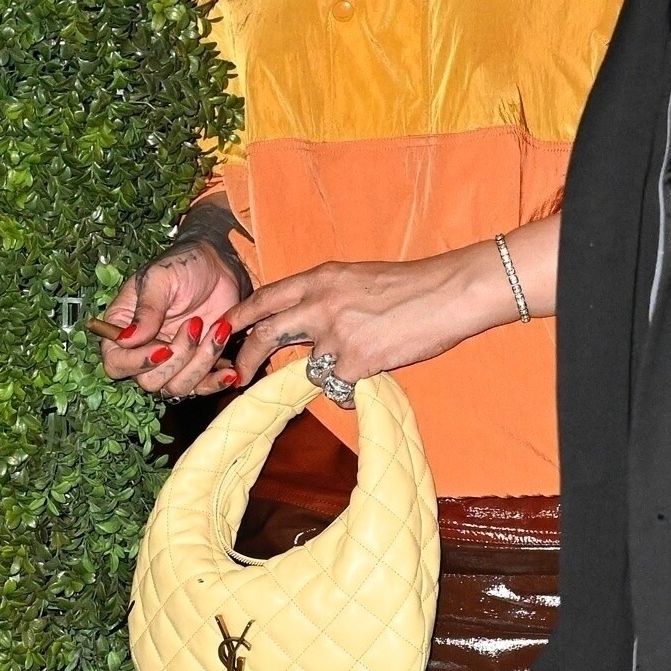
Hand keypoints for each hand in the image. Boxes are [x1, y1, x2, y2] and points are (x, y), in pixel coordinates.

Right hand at [95, 239, 244, 396]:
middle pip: (149, 381)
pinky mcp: (197, 366)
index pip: (116, 362)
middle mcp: (143, 351)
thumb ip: (146, 309)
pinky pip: (202, 389)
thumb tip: (126, 340)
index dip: (136, 363)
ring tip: (217, 329)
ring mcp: (171, 362)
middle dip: (177, 358)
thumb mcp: (160, 279)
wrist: (219, 266)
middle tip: (195, 325)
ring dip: (201, 363)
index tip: (163, 347)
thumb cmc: (183, 265)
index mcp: (124, 329)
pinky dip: (216, 382)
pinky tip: (230, 371)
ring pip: (177, 388)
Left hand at [226, 245, 514, 388]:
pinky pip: (339, 389)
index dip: (239, 317)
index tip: (221, 331)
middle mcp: (321, 304)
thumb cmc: (414, 287)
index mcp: (322, 278)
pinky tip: (375, 375)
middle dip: (246, 358)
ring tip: (362, 361)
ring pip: (309, 369)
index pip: (266, 298)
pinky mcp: (356, 362)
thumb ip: (328, 297)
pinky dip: (352, 392)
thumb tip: (307, 324)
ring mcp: (337, 334)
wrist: (450, 294)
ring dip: (327, 374)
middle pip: (266, 334)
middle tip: (237, 376)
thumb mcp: (359, 279)